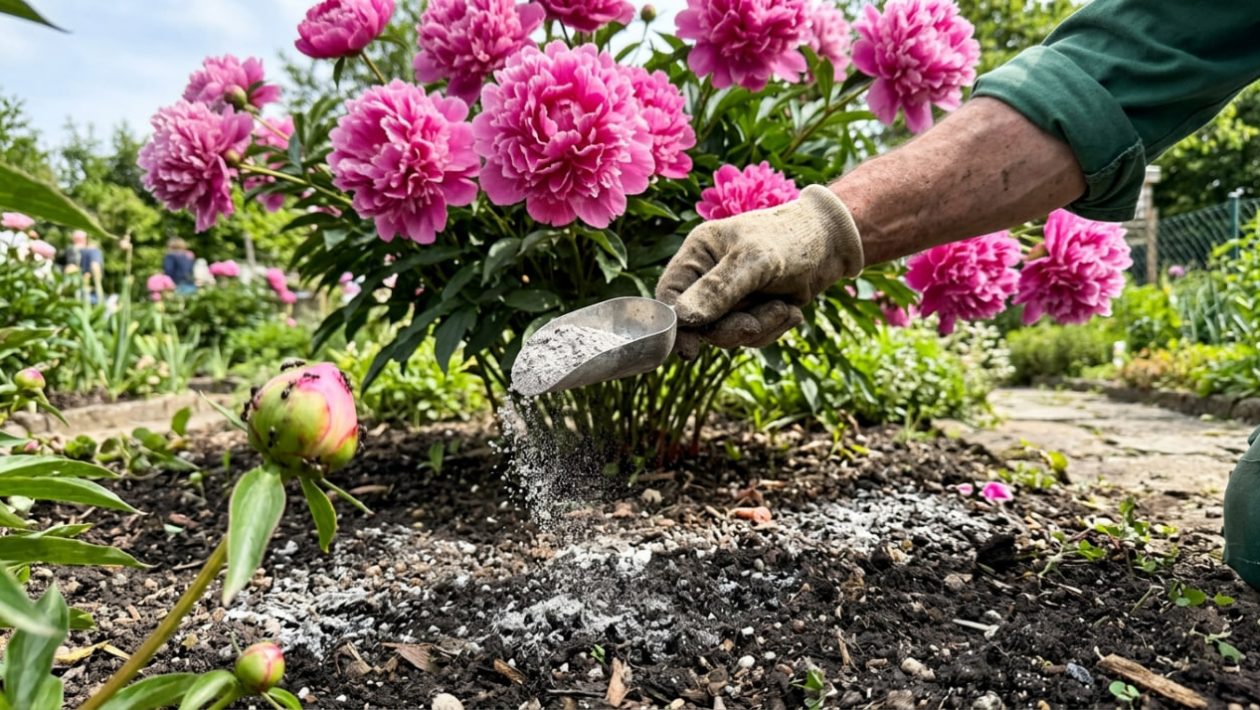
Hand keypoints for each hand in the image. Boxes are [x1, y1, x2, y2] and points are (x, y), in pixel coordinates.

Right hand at [656, 185, 863, 357]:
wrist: (835, 245)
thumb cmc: (793, 239)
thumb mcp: (756, 261)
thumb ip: (718, 289)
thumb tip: (682, 318)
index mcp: (698, 253)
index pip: (670, 295)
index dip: (675, 325)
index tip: (688, 350)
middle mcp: (708, 276)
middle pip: (698, 324)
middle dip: (730, 328)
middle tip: (753, 324)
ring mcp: (730, 298)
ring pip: (726, 335)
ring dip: (758, 327)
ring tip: (783, 306)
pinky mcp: (752, 312)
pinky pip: (750, 338)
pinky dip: (772, 329)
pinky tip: (790, 309)